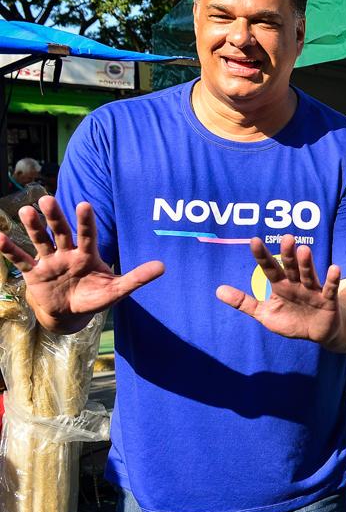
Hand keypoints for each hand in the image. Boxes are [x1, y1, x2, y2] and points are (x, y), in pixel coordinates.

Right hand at [0, 196, 162, 331]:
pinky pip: (20, 260)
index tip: (84, 204)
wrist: (71, 313)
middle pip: (60, 232)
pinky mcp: (34, 273)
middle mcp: (67, 253)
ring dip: (33, 226)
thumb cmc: (95, 296)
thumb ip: (137, 278)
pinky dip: (10, 250)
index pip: (87, 235)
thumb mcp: (117, 289)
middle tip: (47, 198)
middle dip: (55, 216)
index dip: (85, 221)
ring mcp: (49, 261)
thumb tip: (164, 267)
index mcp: (87, 255)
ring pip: (40, 240)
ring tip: (26, 210)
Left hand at [216, 235, 342, 344]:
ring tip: (304, 250)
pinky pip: (330, 288)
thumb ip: (244, 302)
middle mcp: (296, 284)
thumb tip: (217, 290)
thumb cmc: (291, 320)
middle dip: (288, 254)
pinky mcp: (328, 300)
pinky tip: (334, 268)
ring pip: (308, 274)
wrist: (316, 333)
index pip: (269, 268)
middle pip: (291, 267)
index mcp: (281, 285)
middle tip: (286, 238)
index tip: (254, 241)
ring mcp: (313, 290)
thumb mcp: (264, 314)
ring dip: (307, 263)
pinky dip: (332, 279)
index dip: (262, 256)